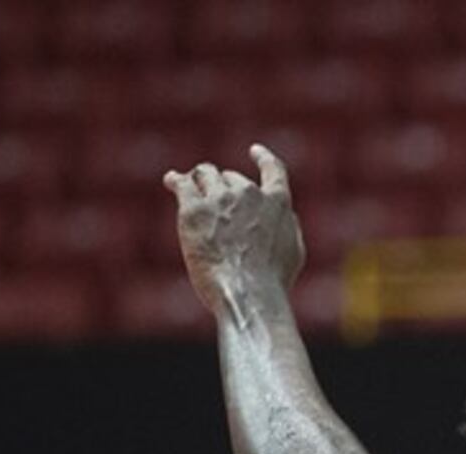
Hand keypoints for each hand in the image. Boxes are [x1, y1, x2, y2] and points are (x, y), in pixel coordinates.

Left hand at [166, 145, 304, 313]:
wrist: (246, 291)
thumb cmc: (272, 280)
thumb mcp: (294, 252)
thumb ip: (287, 225)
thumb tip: (281, 213)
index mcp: (277, 203)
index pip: (273, 170)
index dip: (263, 158)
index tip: (255, 151)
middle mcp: (249, 193)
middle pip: (231, 178)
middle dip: (224, 187)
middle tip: (215, 202)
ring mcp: (220, 199)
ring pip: (205, 175)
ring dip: (200, 180)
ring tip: (190, 185)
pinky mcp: (193, 209)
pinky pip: (182, 184)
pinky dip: (177, 181)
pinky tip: (172, 181)